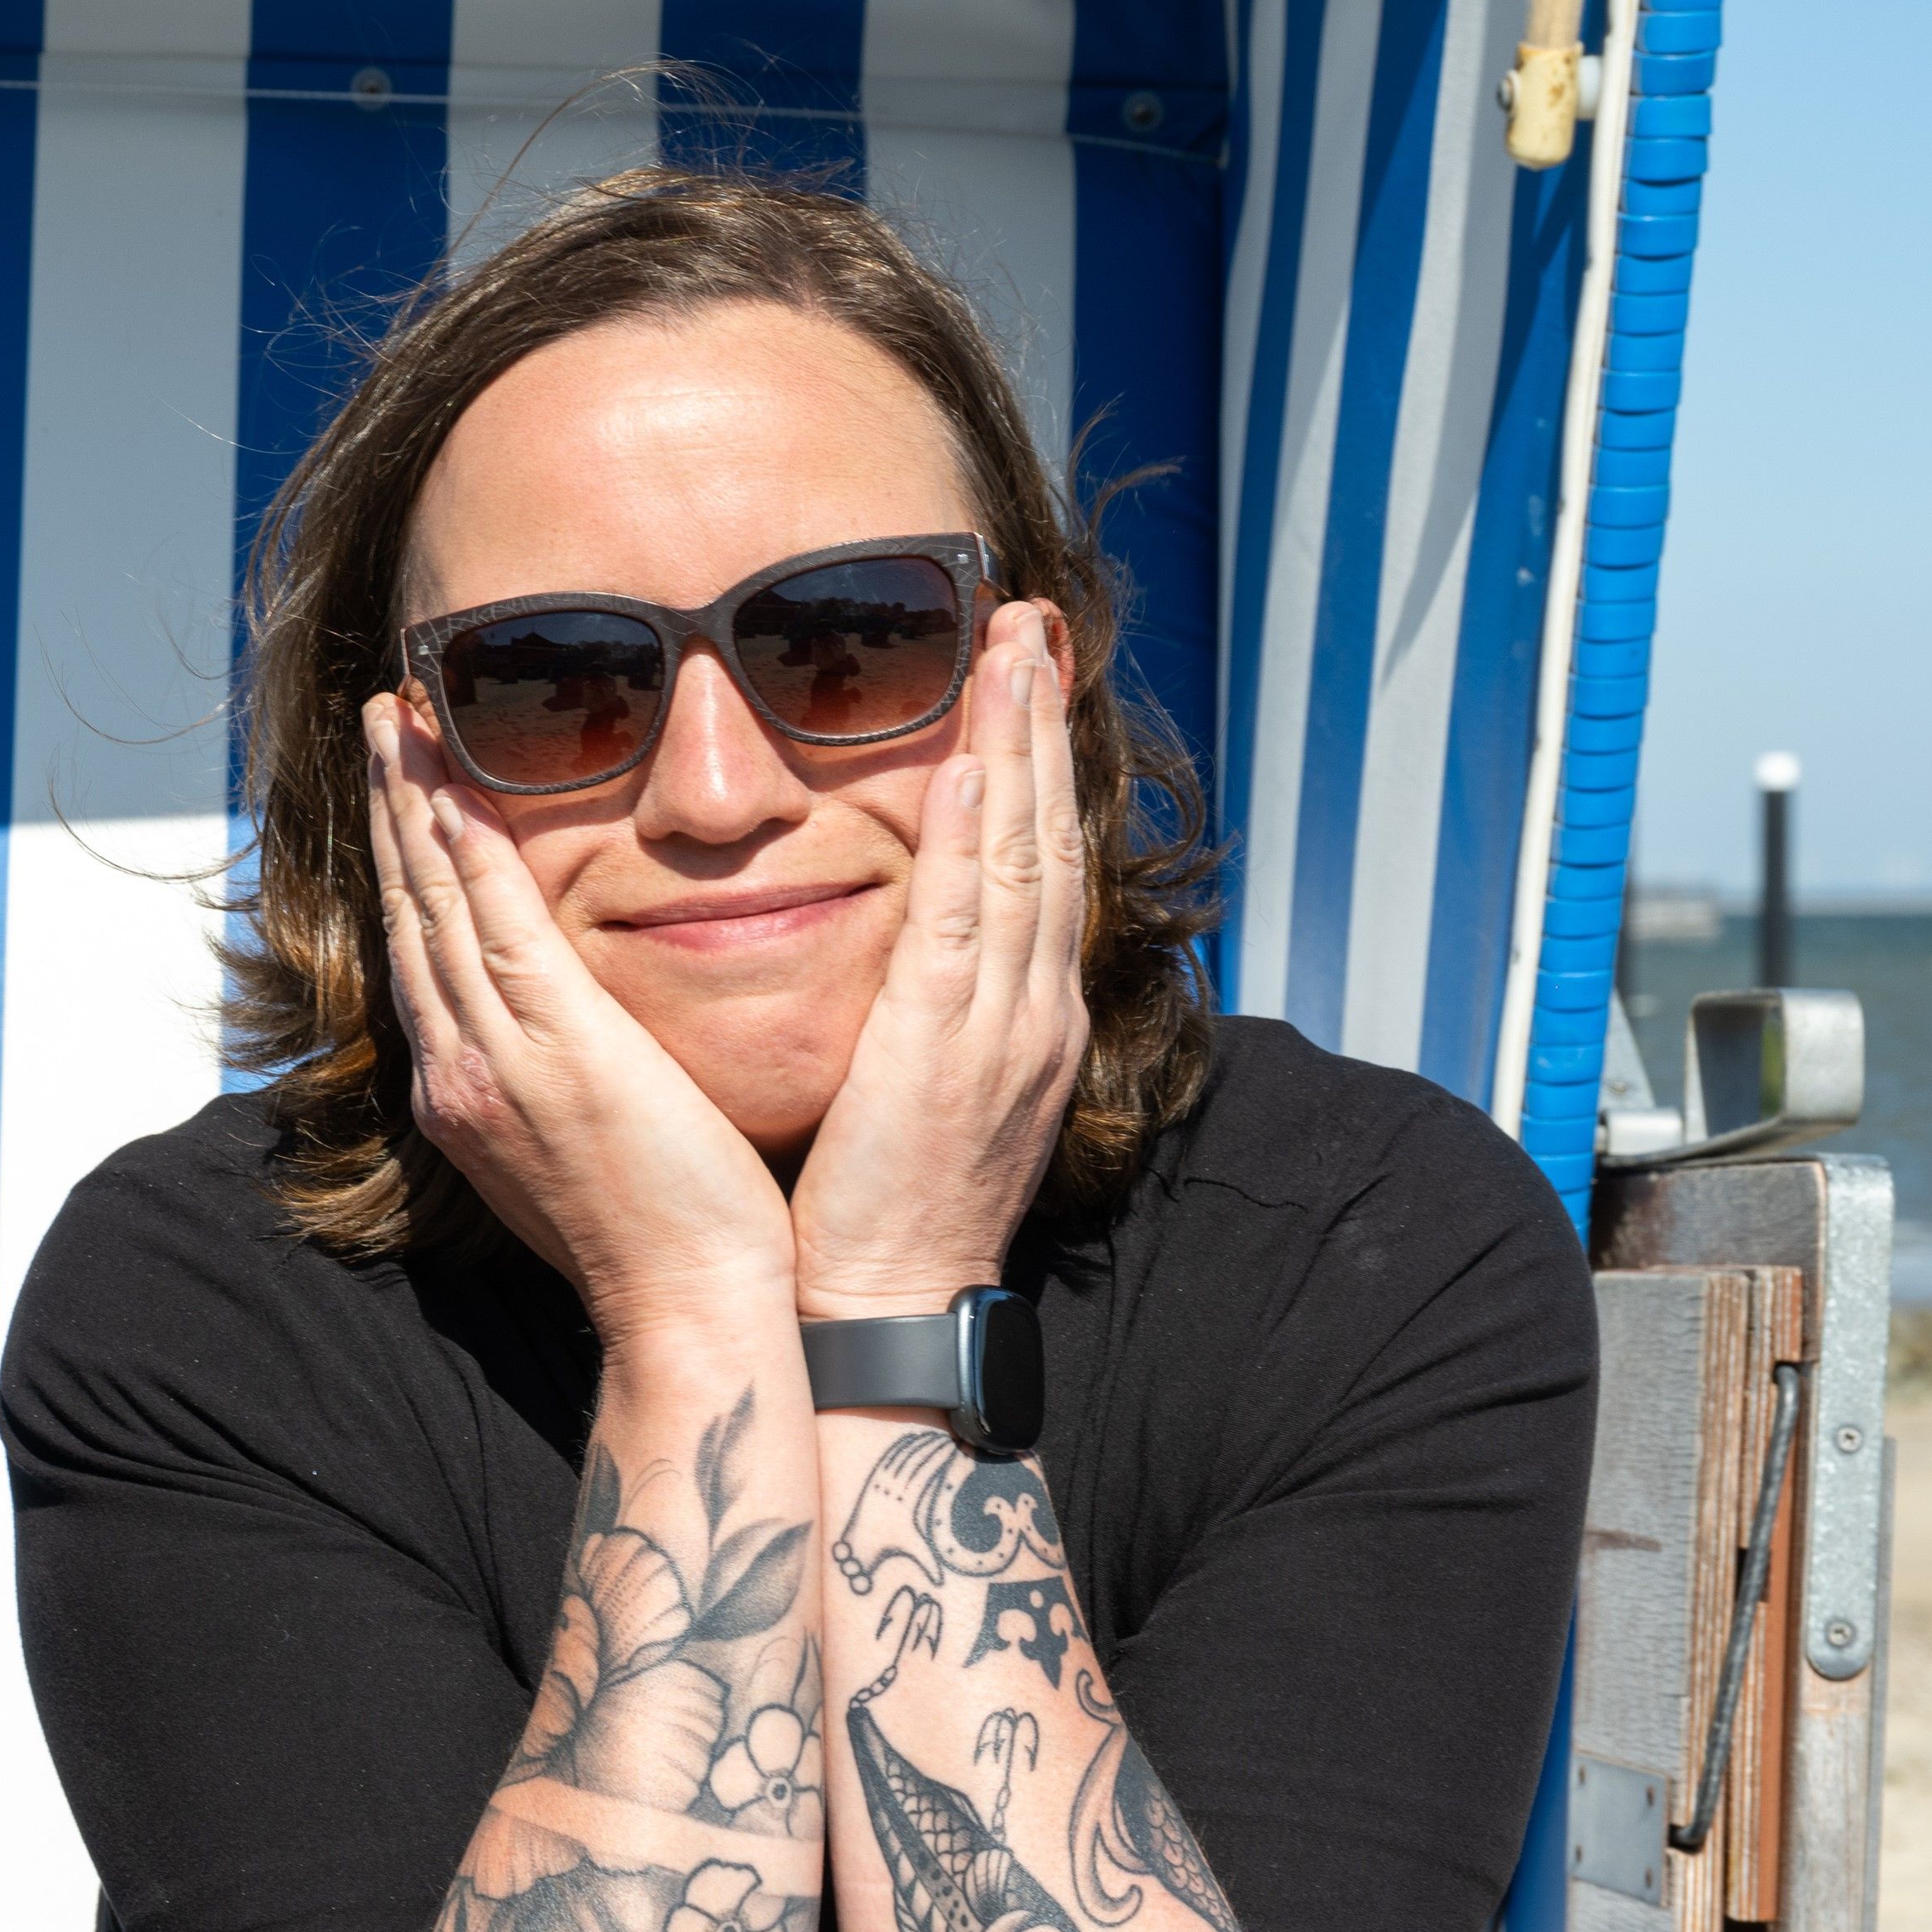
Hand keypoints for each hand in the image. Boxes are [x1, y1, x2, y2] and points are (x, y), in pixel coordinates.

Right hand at [364, 695, 792, 1337]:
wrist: (686, 1312)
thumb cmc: (665, 1240)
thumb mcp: (588, 1149)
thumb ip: (565, 1083)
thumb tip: (575, 1044)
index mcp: (468, 1092)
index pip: (426, 952)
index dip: (409, 862)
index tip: (406, 786)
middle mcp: (460, 1070)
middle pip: (411, 913)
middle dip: (392, 809)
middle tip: (381, 719)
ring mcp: (497, 1060)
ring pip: (439, 905)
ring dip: (415, 804)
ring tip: (400, 721)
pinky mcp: (558, 1050)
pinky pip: (499, 928)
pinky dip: (470, 857)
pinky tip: (455, 794)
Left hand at [788, 605, 1089, 1316]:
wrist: (889, 1310)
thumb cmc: (880, 1209)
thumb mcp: (915, 1087)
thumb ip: (921, 1009)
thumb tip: (904, 949)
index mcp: (1024, 1019)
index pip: (1041, 863)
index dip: (1040, 763)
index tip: (1028, 672)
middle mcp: (1031, 1012)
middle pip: (1051, 837)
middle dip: (1045, 724)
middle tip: (1035, 621)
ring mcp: (1001, 1030)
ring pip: (1023, 860)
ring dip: (1021, 747)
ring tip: (1015, 649)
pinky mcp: (945, 1054)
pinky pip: (967, 929)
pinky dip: (976, 844)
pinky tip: (970, 769)